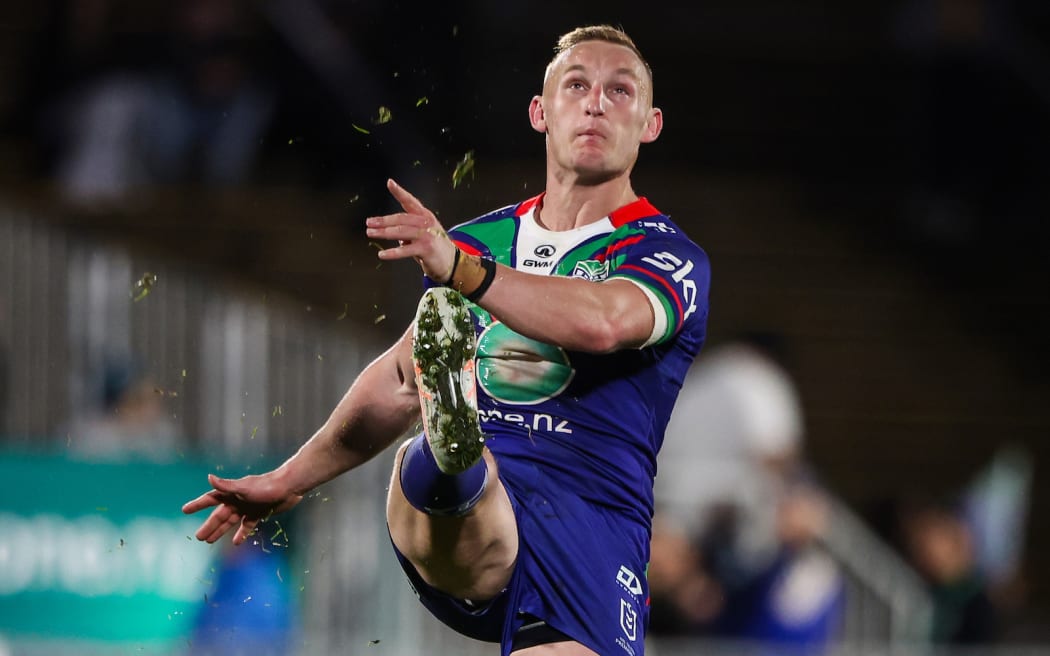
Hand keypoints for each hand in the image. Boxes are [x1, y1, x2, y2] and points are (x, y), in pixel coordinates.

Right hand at [182, 472, 303, 544]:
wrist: (290, 487)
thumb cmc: (267, 486)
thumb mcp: (244, 488)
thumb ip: (226, 485)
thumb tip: (209, 477)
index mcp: (232, 493)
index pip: (210, 499)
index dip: (197, 505)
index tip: (185, 510)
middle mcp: (238, 500)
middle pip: (220, 515)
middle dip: (209, 526)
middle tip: (198, 537)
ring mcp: (248, 507)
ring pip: (231, 522)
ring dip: (221, 530)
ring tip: (209, 541)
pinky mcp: (260, 513)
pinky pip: (247, 525)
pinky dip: (241, 533)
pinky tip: (235, 542)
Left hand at [365, 179, 457, 281]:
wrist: (452, 262)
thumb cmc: (434, 247)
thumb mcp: (422, 233)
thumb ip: (407, 230)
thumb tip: (391, 232)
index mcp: (424, 215)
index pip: (410, 201)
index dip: (400, 192)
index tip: (390, 182)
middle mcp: (426, 222)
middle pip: (401, 218)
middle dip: (383, 220)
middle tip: (369, 223)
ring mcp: (427, 235)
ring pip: (401, 231)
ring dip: (384, 232)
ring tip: (371, 233)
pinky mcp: (426, 248)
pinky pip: (405, 250)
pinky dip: (392, 253)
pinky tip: (382, 254)